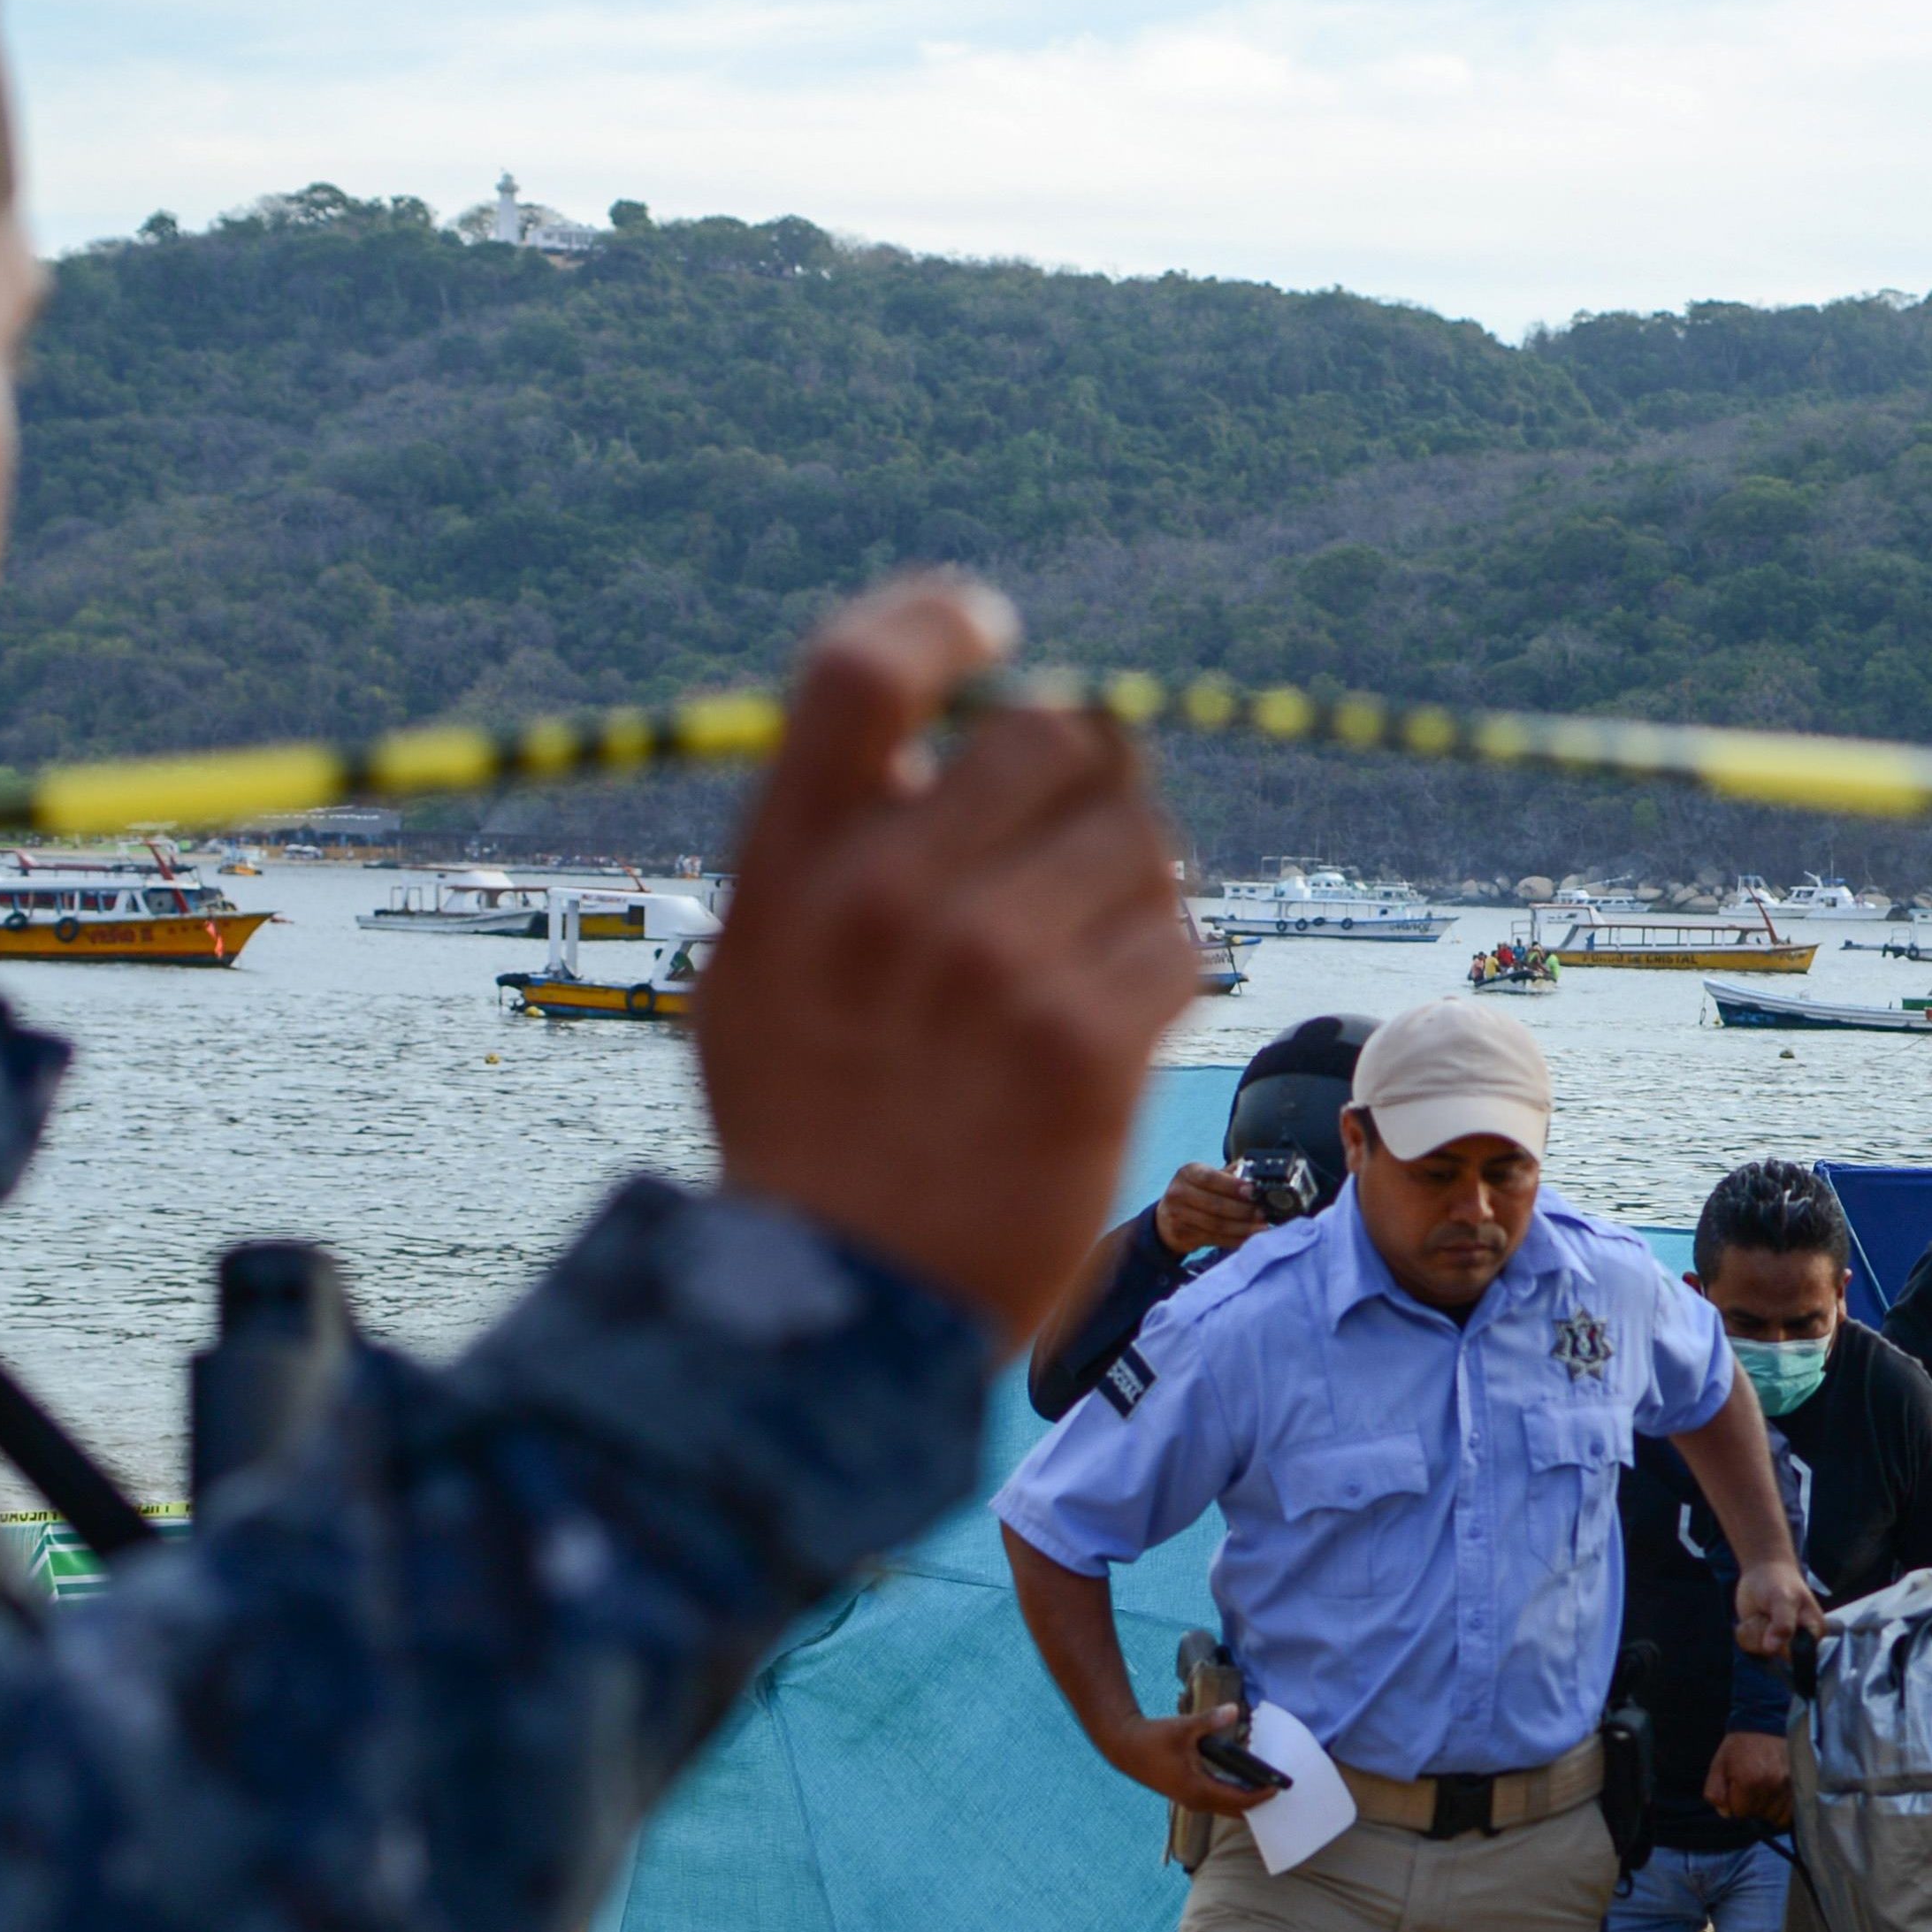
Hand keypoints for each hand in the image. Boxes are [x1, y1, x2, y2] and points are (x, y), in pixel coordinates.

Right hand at [701, 576, 1196, 1339]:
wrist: (843, 1311)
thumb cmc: (808, 1126)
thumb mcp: (756, 968)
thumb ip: (826, 846)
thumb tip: (936, 732)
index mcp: (790, 871)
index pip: (859, 669)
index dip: (937, 620)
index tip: (986, 630)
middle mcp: (888, 902)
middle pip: (1044, 733)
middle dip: (1081, 772)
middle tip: (1071, 835)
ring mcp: (993, 971)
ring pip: (1137, 835)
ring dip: (1133, 878)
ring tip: (1088, 950)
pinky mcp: (1085, 1046)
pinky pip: (1175, 938)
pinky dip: (1163, 968)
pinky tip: (1116, 1018)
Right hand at [1100, 1703, 1280, 1816]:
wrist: (1125, 1747)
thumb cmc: (1153, 1738)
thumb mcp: (1183, 1727)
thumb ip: (1210, 1720)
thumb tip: (1234, 1709)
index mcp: (1197, 1789)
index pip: (1238, 1801)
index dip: (1260, 1795)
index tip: (1278, 1787)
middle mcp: (1195, 1801)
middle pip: (1235, 1810)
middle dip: (1257, 1802)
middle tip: (1277, 1790)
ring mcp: (1190, 1800)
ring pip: (1225, 1808)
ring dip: (1245, 1801)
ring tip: (1265, 1787)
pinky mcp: (1186, 1794)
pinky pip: (1216, 1801)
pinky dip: (1232, 1796)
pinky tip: (1243, 1783)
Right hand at [1154, 1165, 1265, 1256]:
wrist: (1167, 1217)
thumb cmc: (1197, 1193)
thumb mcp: (1207, 1177)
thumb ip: (1231, 1174)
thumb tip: (1258, 1172)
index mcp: (1188, 1173)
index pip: (1210, 1178)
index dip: (1232, 1186)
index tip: (1252, 1191)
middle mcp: (1178, 1193)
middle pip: (1215, 1204)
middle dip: (1243, 1210)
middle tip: (1263, 1213)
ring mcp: (1177, 1216)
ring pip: (1216, 1225)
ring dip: (1242, 1228)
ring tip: (1261, 1227)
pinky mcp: (1181, 1236)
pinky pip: (1214, 1239)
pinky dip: (1234, 1239)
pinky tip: (1248, 1237)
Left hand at [1705, 1730, 1792, 1824]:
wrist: (1767, 1725)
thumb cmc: (1740, 1746)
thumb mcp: (1718, 1765)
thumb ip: (1715, 1792)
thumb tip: (1726, 1813)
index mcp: (1748, 1778)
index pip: (1739, 1811)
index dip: (1735, 1802)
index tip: (1737, 1788)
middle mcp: (1770, 1783)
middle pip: (1757, 1814)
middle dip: (1751, 1805)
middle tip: (1750, 1787)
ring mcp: (1788, 1785)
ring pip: (1774, 1816)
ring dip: (1767, 1808)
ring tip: (1763, 1790)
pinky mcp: (1800, 1786)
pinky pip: (1789, 1813)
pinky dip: (1781, 1810)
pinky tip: (1775, 1797)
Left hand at [1733, 1555, 1824, 1659]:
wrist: (1762, 1571)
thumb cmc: (1779, 1582)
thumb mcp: (1783, 1599)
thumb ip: (1782, 1624)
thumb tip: (1772, 1649)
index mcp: (1814, 1633)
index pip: (1800, 1656)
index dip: (1783, 1646)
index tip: (1775, 1624)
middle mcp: (1798, 1642)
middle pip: (1776, 1655)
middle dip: (1764, 1633)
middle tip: (1767, 1613)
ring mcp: (1779, 1643)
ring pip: (1758, 1650)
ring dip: (1753, 1630)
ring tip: (1762, 1613)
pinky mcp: (1761, 1641)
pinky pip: (1747, 1646)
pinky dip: (1745, 1631)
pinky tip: (1752, 1618)